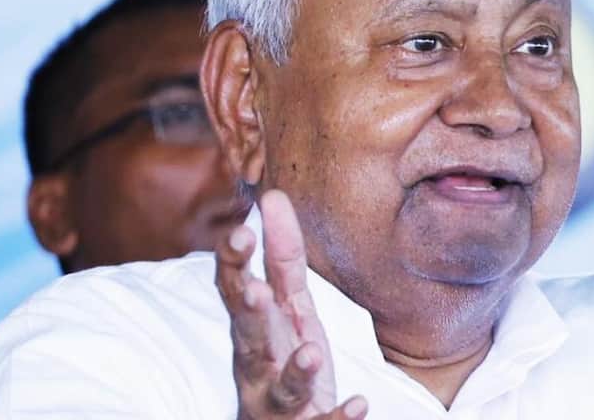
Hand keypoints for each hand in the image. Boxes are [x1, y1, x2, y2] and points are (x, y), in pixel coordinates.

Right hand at [216, 189, 367, 419]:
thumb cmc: (282, 363)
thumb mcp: (288, 308)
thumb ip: (281, 259)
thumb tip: (272, 195)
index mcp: (254, 330)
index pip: (236, 291)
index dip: (235, 264)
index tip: (240, 232)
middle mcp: (257, 366)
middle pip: (249, 338)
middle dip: (250, 314)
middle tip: (254, 292)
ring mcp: (277, 404)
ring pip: (281, 388)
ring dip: (294, 370)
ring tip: (310, 354)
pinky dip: (337, 418)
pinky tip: (359, 405)